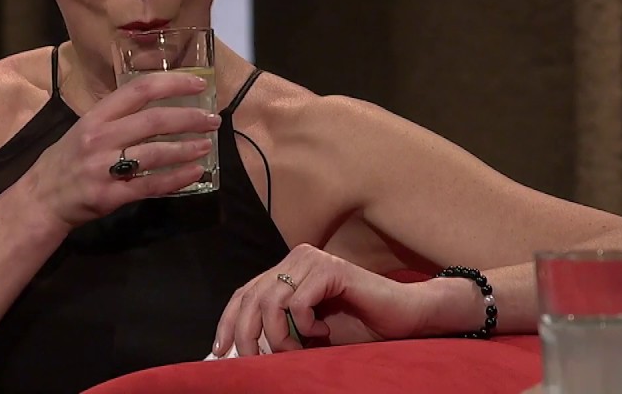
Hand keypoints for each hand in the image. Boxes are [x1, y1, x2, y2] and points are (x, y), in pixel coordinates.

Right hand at [20, 71, 221, 229]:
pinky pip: (150, 184)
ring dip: (187, 147)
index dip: (173, 83)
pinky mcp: (110, 195)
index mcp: (96, 116)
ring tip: (206, 144)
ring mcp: (104, 167)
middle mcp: (100, 137)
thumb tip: (158, 103)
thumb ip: (117, 116)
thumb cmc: (67, 159)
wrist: (42, 198)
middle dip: (189, 118)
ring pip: (155, 152)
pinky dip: (176, 178)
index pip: (139, 90)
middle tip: (213, 119)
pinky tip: (195, 172)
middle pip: (154, 120)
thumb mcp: (85, 128)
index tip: (199, 83)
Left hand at [212, 244, 434, 357]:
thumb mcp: (307, 332)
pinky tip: (322, 332)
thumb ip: (279, 329)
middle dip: (248, 336)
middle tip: (257, 361)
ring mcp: (311, 261)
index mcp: (286, 272)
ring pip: (270, 302)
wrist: (401, 319)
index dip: (228, 322)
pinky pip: (297, 302)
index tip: (220, 350)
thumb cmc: (357, 327)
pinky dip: (304, 326)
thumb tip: (241, 349)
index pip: (243, 293)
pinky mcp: (330, 269)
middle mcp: (295, 260)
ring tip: (298, 349)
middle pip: (251, 298)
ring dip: (279, 335)